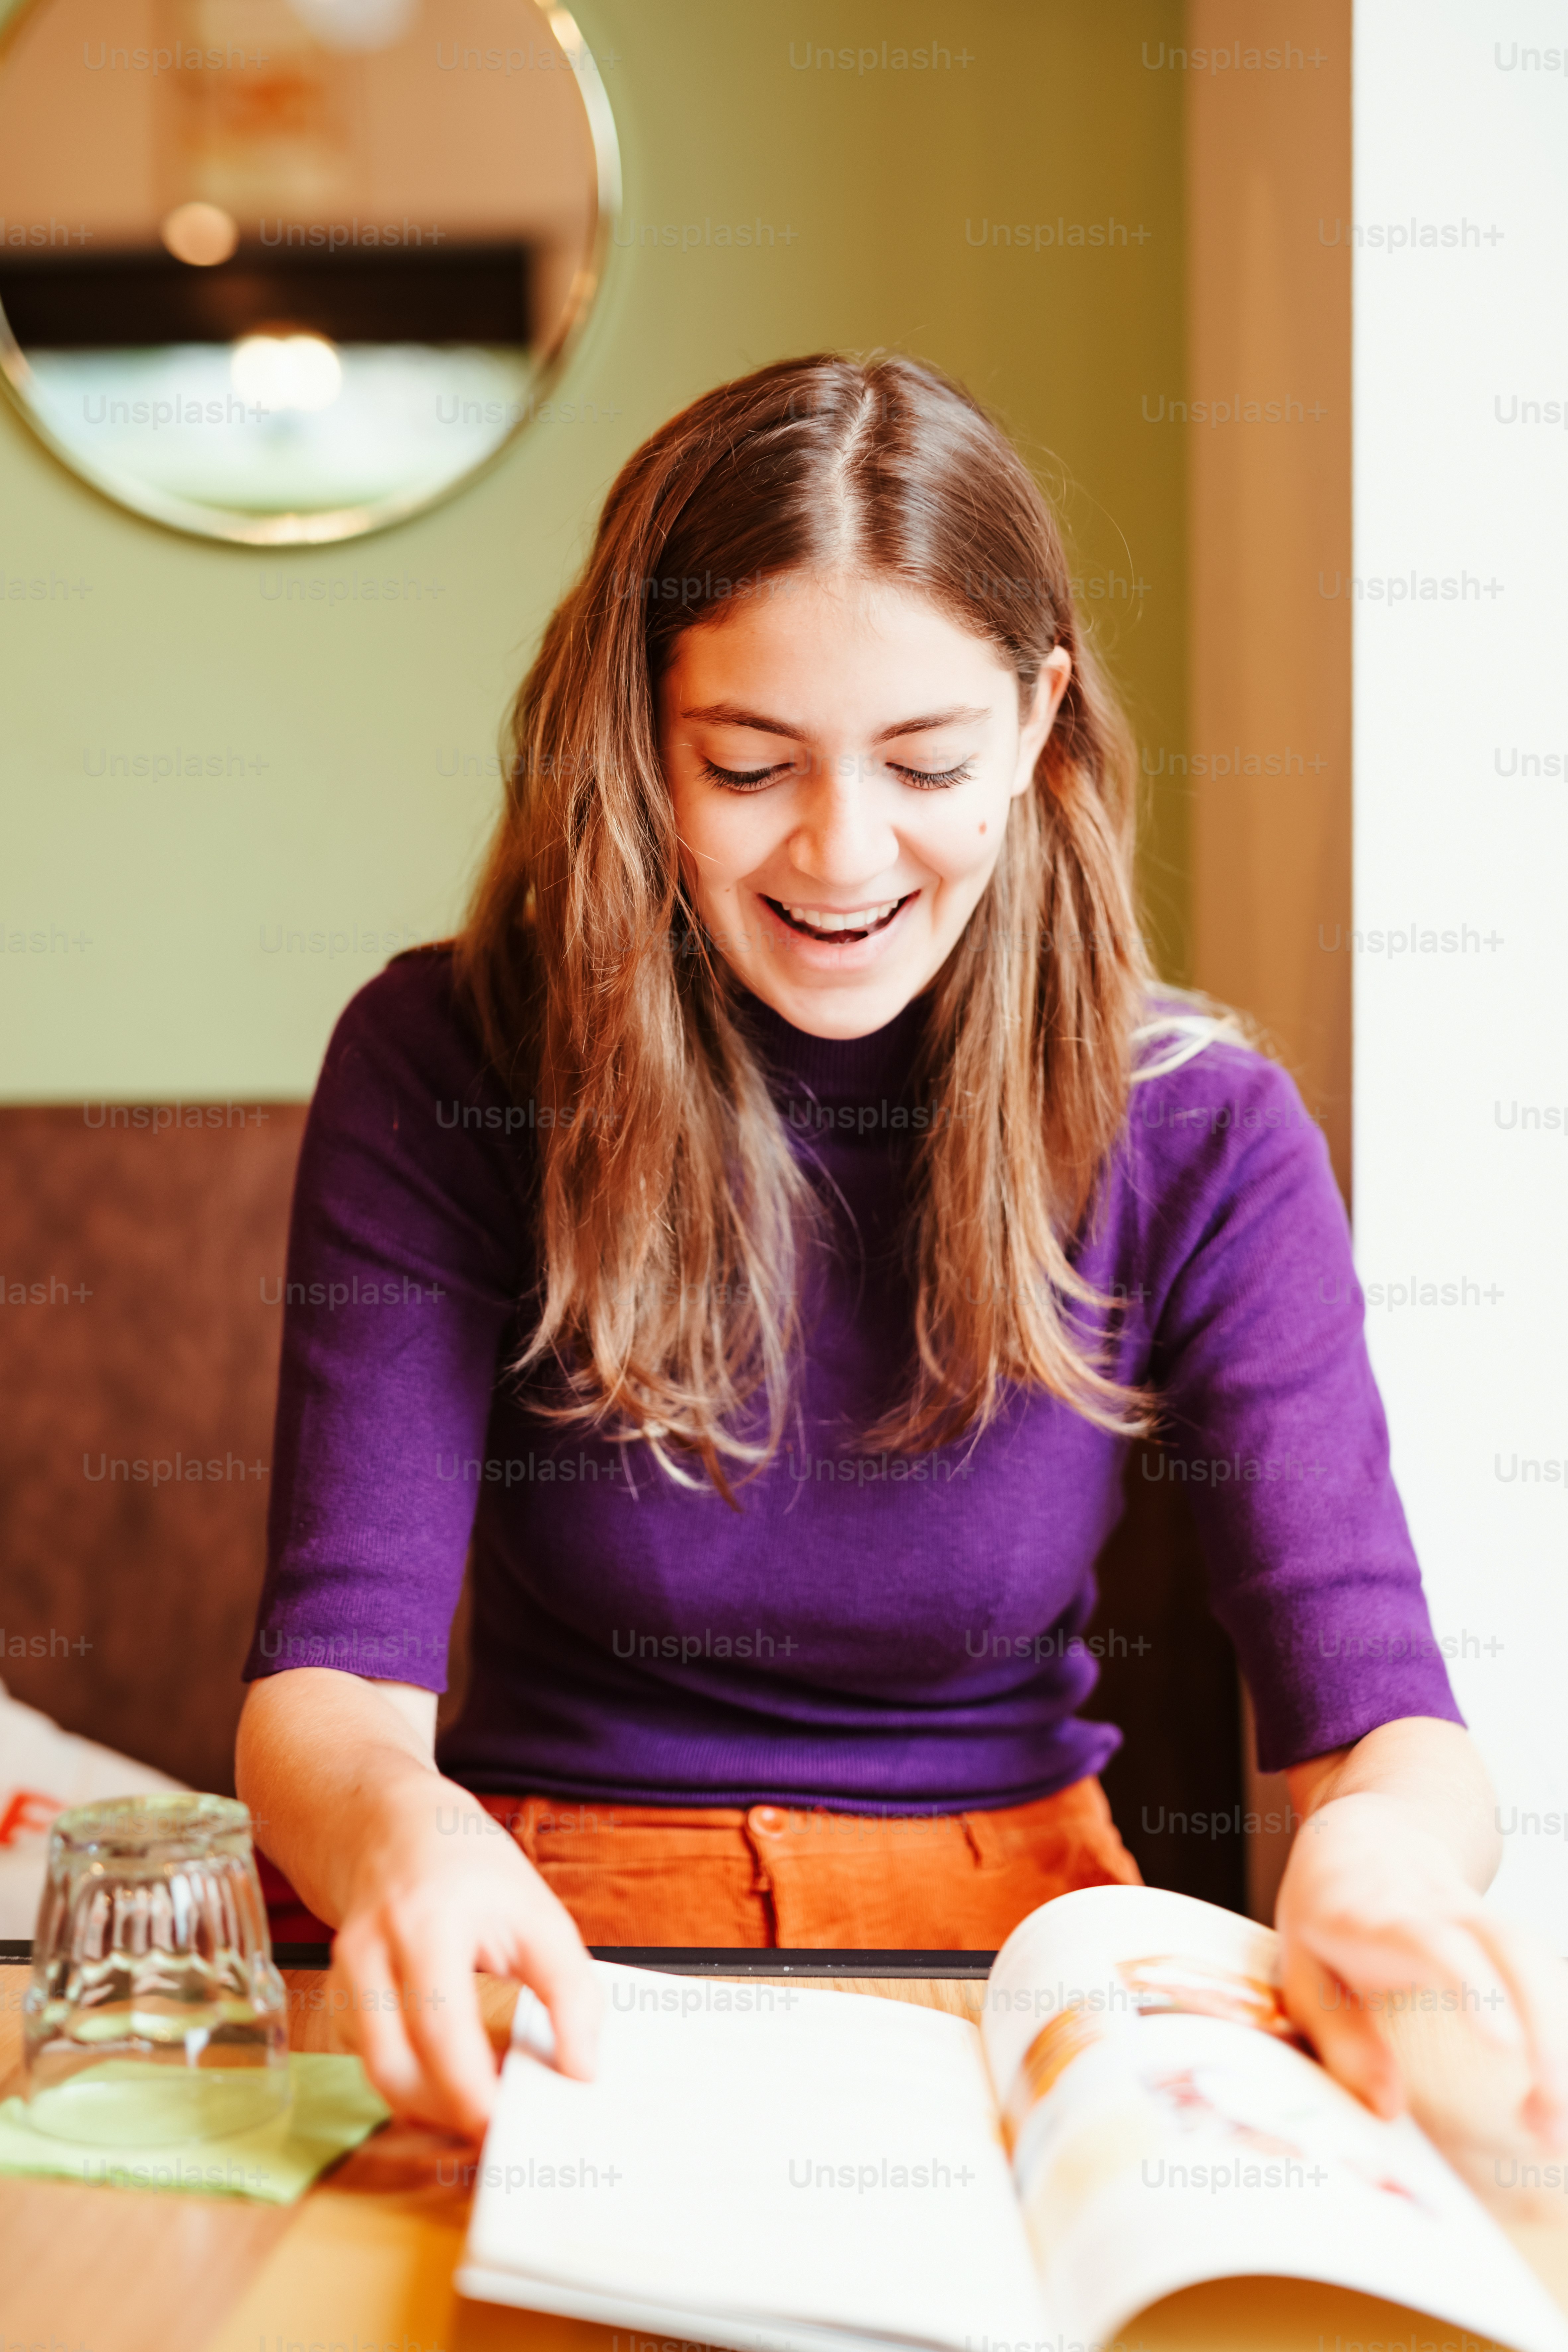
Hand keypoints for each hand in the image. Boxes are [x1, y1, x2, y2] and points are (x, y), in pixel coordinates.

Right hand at [327, 1784, 602, 2137]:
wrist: (392, 1828)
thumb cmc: (470, 1867)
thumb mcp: (539, 1912)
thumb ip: (570, 1991)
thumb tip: (582, 2070)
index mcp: (427, 1924)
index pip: (440, 2029)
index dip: (472, 2092)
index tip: (514, 2123)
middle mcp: (373, 1952)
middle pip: (396, 2067)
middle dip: (449, 2113)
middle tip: (502, 2127)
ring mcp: (345, 1977)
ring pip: (379, 2074)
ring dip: (430, 2105)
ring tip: (484, 2101)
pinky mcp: (339, 1996)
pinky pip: (372, 2061)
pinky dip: (413, 2083)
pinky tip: (453, 2075)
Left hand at [1276, 1788, 1567, 2147]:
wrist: (1365, 1838)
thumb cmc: (1328, 1914)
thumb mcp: (1304, 1972)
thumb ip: (1341, 2040)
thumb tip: (1388, 2107)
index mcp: (1379, 1919)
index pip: (1433, 1941)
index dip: (1472, 1984)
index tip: (1504, 2044)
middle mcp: (1442, 1911)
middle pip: (1510, 1949)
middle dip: (1543, 2028)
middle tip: (1550, 2115)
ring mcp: (1481, 1918)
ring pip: (1536, 1961)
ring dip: (1558, 2040)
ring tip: (1552, 2127)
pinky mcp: (1506, 1935)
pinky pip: (1544, 1975)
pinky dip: (1557, 2032)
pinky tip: (1552, 2094)